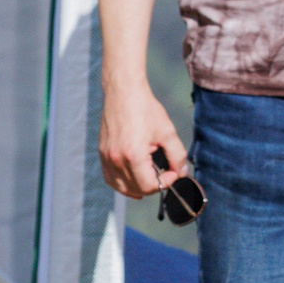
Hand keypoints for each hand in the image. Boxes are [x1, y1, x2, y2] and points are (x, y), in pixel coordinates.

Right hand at [99, 78, 188, 199]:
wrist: (123, 93)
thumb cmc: (145, 109)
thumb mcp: (168, 132)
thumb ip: (178, 156)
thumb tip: (181, 173)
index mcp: (133, 155)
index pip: (149, 186)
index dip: (165, 183)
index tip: (172, 171)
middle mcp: (116, 159)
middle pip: (136, 189)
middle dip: (154, 185)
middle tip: (164, 172)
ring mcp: (107, 157)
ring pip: (121, 187)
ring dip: (138, 187)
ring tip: (150, 178)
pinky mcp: (102, 154)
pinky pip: (110, 179)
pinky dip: (123, 184)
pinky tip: (134, 179)